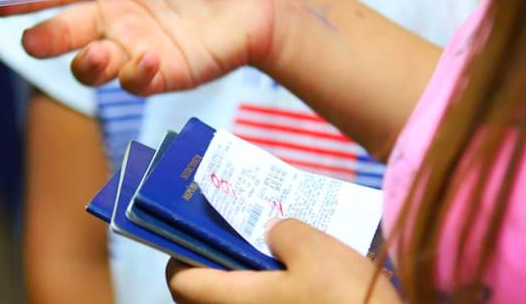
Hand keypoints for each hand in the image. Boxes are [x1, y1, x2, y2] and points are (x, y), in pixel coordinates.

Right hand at [0, 0, 286, 94]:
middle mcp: (114, 12)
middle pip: (59, 30)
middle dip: (40, 36)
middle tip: (29, 37)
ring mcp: (134, 45)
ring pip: (86, 64)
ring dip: (81, 62)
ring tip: (95, 51)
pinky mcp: (160, 73)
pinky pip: (132, 80)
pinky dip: (132, 73)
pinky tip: (148, 56)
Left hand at [166, 219, 399, 303]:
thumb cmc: (345, 300)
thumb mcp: (315, 250)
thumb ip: (283, 231)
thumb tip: (272, 231)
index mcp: (234, 302)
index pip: (181, 282)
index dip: (182, 253)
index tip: (200, 229)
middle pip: (205, 296)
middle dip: (219, 262)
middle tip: (242, 233)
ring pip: (240, 302)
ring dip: (249, 277)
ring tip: (276, 248)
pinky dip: (270, 293)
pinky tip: (298, 273)